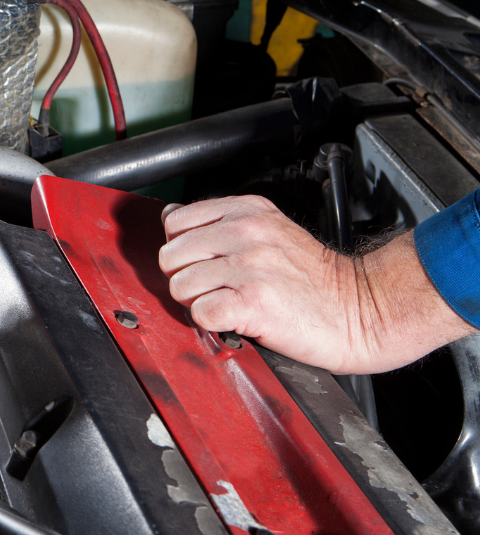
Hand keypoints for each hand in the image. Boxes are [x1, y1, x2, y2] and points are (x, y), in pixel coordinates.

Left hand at [159, 195, 474, 373]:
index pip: (176, 223)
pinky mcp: (252, 302)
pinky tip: (234, 320)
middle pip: (171, 256)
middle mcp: (245, 232)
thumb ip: (218, 222)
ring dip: (197, 303)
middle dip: (185, 278)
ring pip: (180, 285)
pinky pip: (200, 313)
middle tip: (215, 289)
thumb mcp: (269, 229)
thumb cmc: (316, 278)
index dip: (182, 249)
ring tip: (227, 304)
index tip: (202, 264)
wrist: (364, 308)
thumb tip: (170, 216)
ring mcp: (249, 266)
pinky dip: (211, 324)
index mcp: (247, 211)